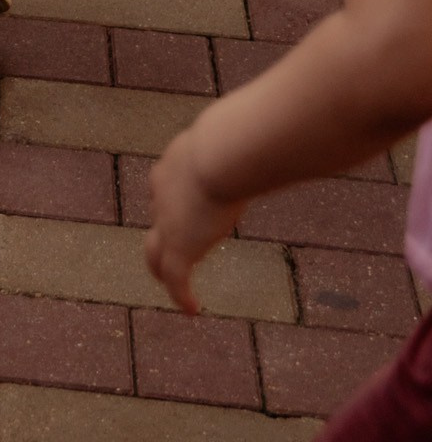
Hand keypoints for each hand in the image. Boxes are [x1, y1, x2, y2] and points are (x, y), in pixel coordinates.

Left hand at [145, 130, 244, 312]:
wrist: (219, 155)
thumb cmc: (239, 139)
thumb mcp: (241, 135)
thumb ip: (257, 140)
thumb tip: (286, 132)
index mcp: (174, 166)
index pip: (167, 187)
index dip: (176, 202)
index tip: (191, 210)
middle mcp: (162, 195)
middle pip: (157, 222)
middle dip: (163, 237)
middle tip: (172, 251)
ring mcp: (167, 224)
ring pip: (156, 254)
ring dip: (164, 270)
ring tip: (174, 286)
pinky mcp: (179, 249)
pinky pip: (175, 280)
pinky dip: (182, 296)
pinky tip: (193, 309)